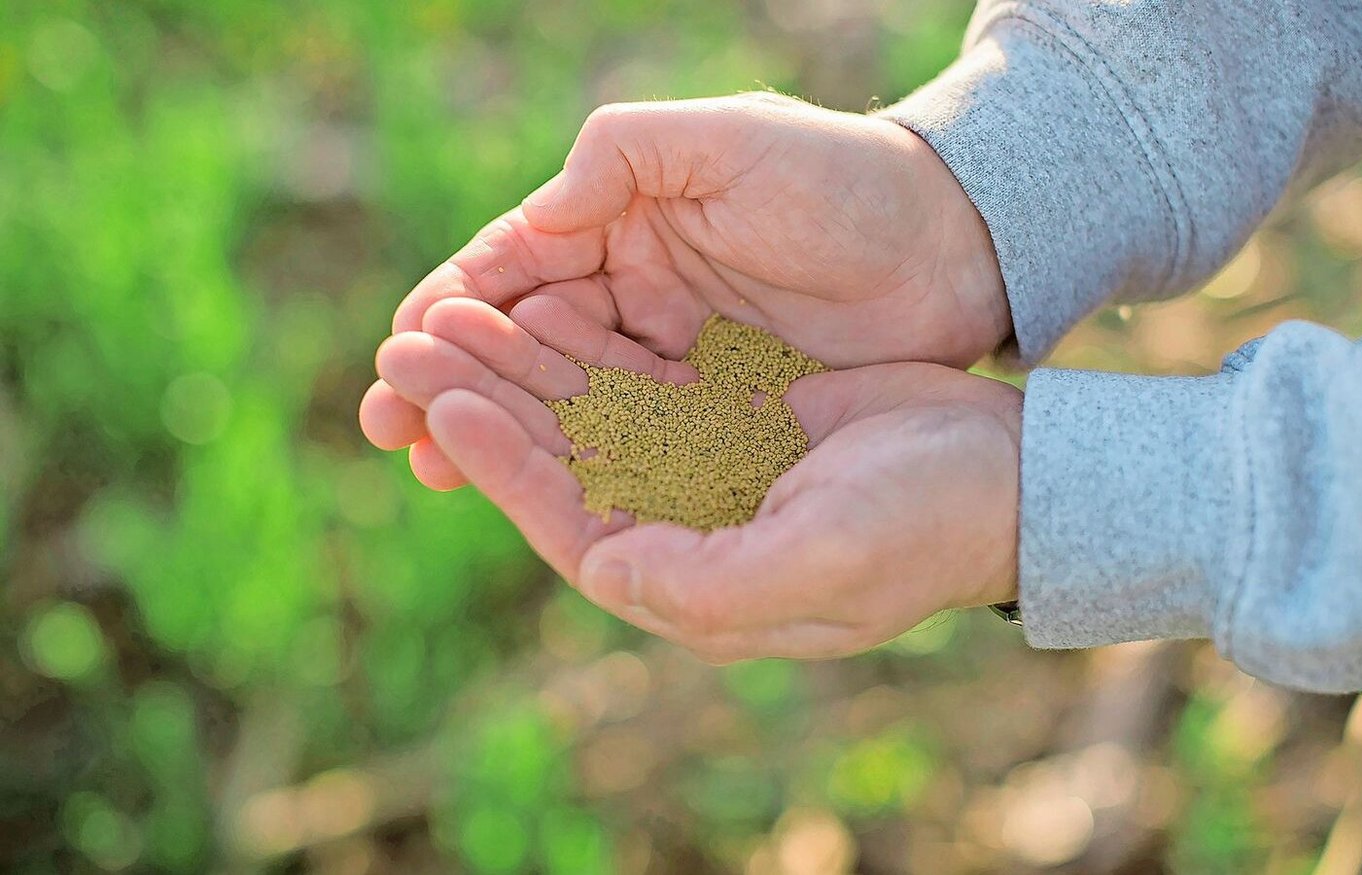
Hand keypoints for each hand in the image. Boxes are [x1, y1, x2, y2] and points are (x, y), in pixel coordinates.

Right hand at [360, 92, 1007, 489]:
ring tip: (435, 464)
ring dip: (504, 430)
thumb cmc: (843, 177)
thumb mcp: (727, 142)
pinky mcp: (722, 410)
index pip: (514, 270)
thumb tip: (528, 224)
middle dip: (458, 383)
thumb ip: (620, 160)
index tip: (403, 357)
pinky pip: (637, 440)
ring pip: (569, 400)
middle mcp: (636, 292)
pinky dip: (582, 462)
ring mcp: (677, 357)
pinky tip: (537, 489)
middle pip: (526, 345)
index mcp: (621, 223)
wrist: (957, 242)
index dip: (454, 314)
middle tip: (391, 428)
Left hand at [372, 298, 1020, 661]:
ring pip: (590, 416)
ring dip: (526, 367)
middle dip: (490, 404)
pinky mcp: (728, 419)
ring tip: (457, 311)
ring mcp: (704, 472)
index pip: (573, 525)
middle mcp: (685, 531)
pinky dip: (590, 345)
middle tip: (411, 342)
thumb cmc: (924, 526)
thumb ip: (707, 582)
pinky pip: (639, 379)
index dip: (506, 465)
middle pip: (563, 465)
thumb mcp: (823, 560)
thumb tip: (602, 570)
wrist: (1008, 473)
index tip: (446, 400)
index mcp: (694, 583)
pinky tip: (546, 301)